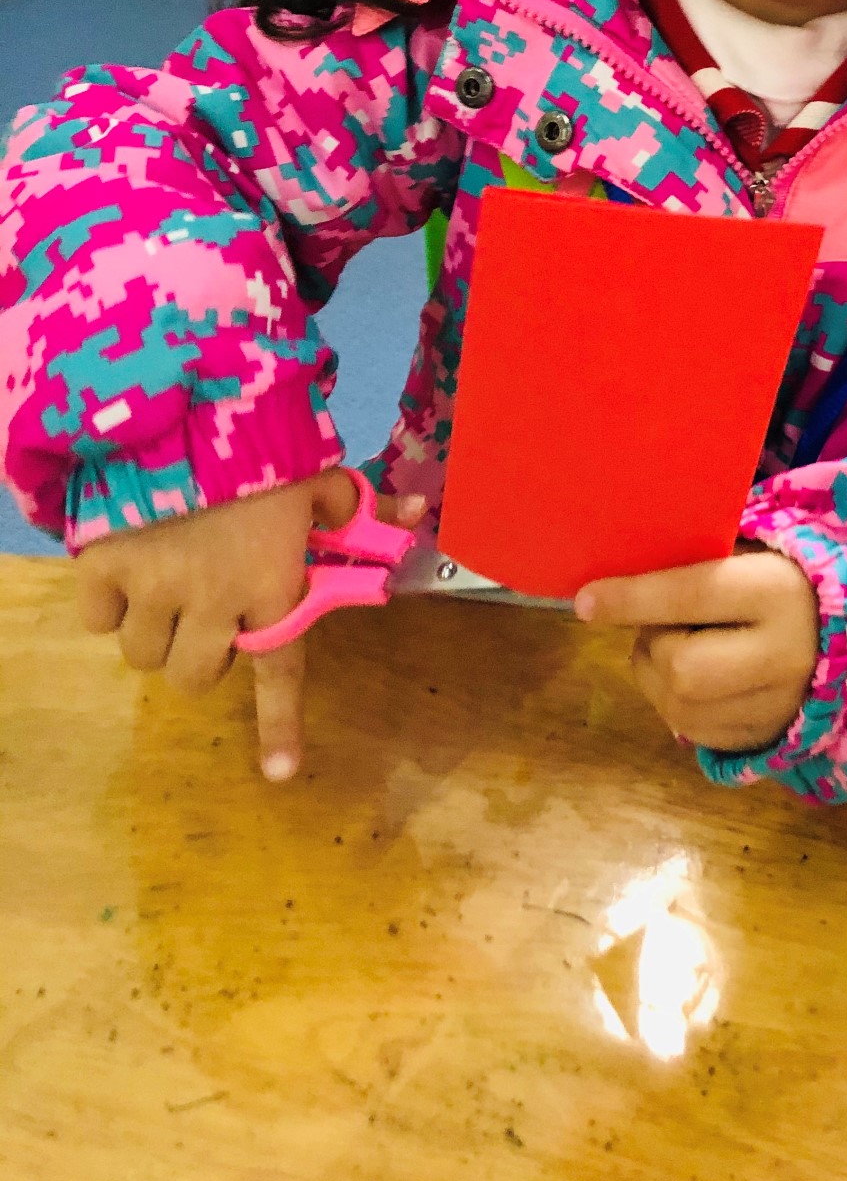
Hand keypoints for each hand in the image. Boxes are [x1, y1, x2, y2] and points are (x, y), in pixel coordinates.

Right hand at [74, 468, 422, 783]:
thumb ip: (358, 506)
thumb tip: (414, 511)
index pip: (281, 671)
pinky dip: (107, 603)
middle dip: (202, 654)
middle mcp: (213, 603)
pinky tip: (125, 570)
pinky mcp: (102, 570)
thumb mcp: (318, 473)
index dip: (281, 725)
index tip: (280, 774)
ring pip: (144, 657)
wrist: (181, 406)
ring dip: (155, 633)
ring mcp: (153, 591)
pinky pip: (98, 619)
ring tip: (164, 589)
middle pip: (196, 677)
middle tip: (207, 615)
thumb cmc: (261, 444)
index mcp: (273, 586)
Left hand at [575, 545, 819, 753]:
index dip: (632, 598)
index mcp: (777, 591)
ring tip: (675, 648)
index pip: (692, 594)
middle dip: (652, 646)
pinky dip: (675, 705)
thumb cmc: (776, 573)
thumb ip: (689, 560)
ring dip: (656, 677)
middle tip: (657, 627)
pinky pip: (693, 734)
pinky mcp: (766, 737)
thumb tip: (611, 583)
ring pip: (680, 708)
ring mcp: (779, 706)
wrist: (841, 625)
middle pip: (682, 668)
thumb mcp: (745, 550)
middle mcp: (785, 655)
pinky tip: (692, 679)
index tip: (586, 601)